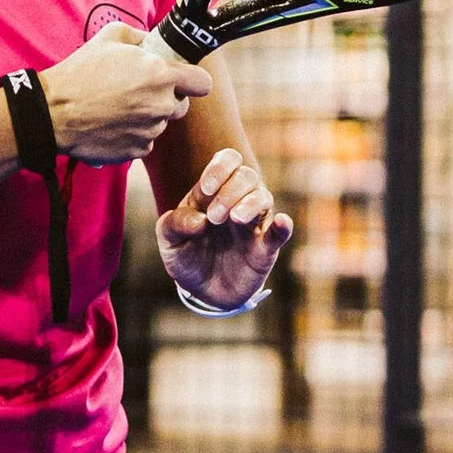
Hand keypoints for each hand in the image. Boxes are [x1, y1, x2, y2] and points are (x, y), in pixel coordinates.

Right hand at [40, 25, 210, 164]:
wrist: (54, 113)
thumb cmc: (80, 72)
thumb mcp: (111, 36)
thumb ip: (141, 36)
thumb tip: (151, 43)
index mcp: (160, 75)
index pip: (202, 83)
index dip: (193, 80)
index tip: (183, 80)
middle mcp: (161, 105)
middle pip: (182, 105)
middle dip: (167, 98)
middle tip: (140, 92)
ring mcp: (150, 131)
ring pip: (161, 124)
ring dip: (147, 116)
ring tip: (118, 108)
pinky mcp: (137, 150)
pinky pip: (145, 142)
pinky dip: (133, 135)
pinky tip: (112, 124)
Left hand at [158, 147, 293, 311]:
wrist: (202, 291)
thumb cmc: (186, 257)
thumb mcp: (169, 241)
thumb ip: (174, 224)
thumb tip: (199, 220)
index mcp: (212, 193)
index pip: (227, 161)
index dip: (220, 168)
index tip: (207, 189)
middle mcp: (236, 202)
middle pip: (247, 176)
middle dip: (231, 190)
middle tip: (215, 217)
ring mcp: (253, 224)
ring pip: (264, 197)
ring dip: (250, 203)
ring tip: (235, 219)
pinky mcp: (265, 248)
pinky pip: (280, 232)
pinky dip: (283, 225)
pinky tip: (281, 222)